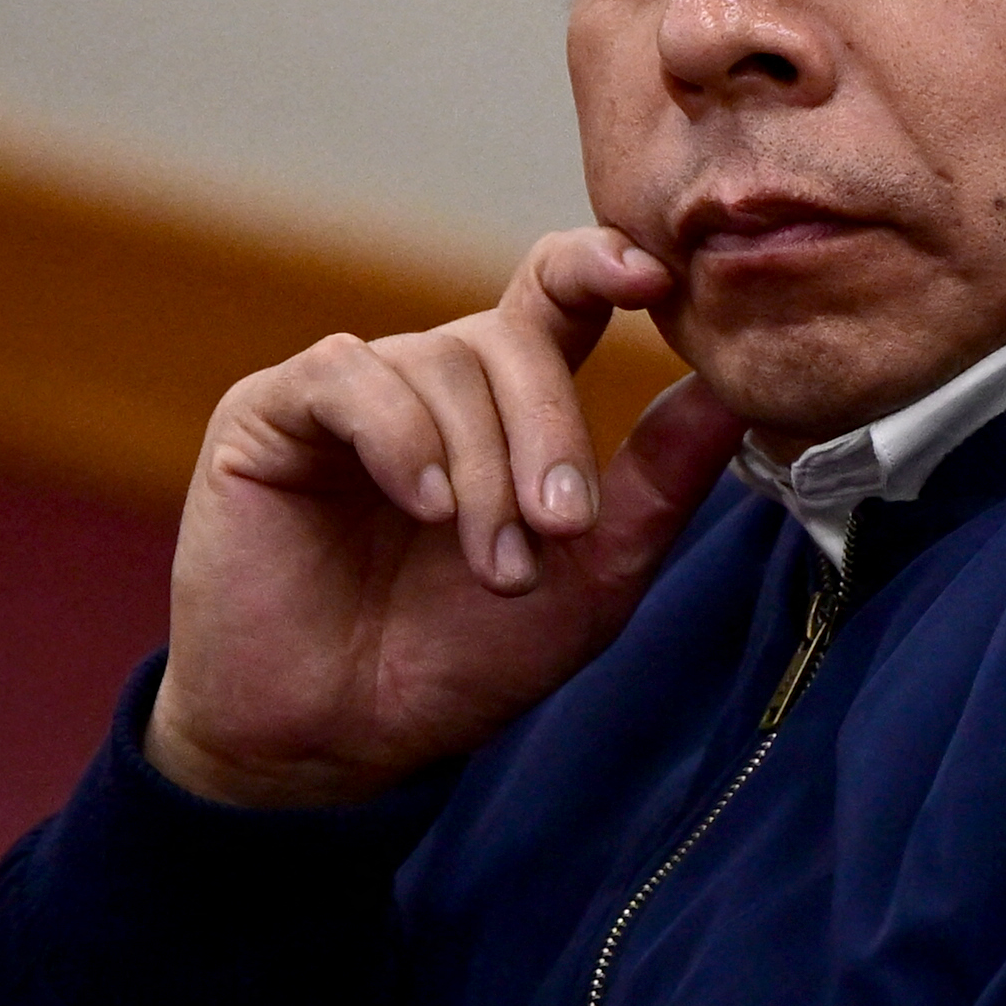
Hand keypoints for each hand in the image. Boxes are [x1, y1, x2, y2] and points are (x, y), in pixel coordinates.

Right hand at [147, 226, 744, 806]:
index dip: (603, 264)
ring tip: (493, 566)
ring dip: (480, 470)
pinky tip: (420, 504)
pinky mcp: (272, 413)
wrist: (331, 741)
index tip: (656, 277)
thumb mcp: (591, 578)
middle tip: (562, 528)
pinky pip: (349, 378)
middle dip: (550, 432)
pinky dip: (398, 437)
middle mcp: (430, 378)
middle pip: (514, 335)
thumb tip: (733, 393)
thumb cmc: (458, 658)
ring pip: (439, 363)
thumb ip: (659, 482)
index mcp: (508, 401)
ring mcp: (351, 391)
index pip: (559, 293)